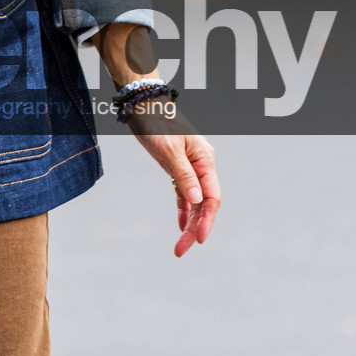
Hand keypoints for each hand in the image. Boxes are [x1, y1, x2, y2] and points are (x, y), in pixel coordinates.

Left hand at [130, 124, 219, 256]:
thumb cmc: (156, 123)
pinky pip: (184, 194)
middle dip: (195, 228)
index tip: (198, 238)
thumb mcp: (169, 150)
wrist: (143, 105)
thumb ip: (184, 175)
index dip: (207, 220)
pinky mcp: (177, 168)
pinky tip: (180, 227)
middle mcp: (201, 165)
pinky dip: (183, 210)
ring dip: (189, 223)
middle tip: (181, 251)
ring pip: (194, 202)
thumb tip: (197, 202)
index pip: (212, 197)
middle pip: (204, 204)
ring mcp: (190, 168)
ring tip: (179, 246)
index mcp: (205, 160)